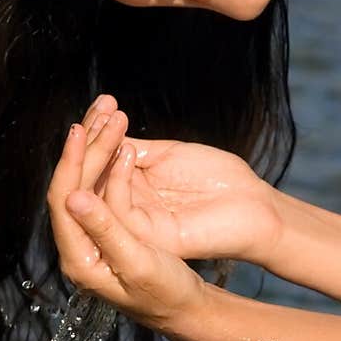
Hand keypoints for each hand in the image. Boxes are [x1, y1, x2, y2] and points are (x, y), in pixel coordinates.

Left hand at [46, 99, 209, 340]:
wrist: (187, 309)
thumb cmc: (166, 293)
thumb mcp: (137, 263)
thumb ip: (105, 230)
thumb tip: (73, 198)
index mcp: (78, 258)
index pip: (63, 200)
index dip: (71, 162)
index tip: (81, 130)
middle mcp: (79, 244)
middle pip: (73, 184)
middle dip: (88, 146)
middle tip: (105, 112)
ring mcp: (93, 235)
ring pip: (87, 181)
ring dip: (98, 145)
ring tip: (111, 111)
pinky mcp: (109, 227)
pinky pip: (103, 185)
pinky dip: (111, 157)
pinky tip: (121, 135)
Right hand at [86, 97, 282, 265]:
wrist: (252, 205)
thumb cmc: (216, 178)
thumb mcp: (167, 154)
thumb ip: (132, 148)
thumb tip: (97, 132)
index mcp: (128, 188)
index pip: (97, 163)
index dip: (95, 133)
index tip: (101, 103)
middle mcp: (125, 208)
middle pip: (88, 180)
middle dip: (88, 144)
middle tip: (96, 113)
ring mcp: (134, 226)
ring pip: (94, 198)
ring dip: (97, 158)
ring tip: (107, 125)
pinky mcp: (148, 238)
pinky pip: (118, 212)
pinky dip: (116, 181)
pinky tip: (127, 152)